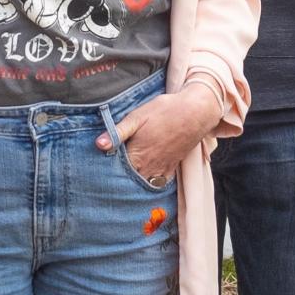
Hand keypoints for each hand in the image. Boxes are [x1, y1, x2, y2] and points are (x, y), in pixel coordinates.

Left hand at [97, 82, 221, 185]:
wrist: (195, 112)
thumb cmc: (164, 111)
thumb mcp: (136, 117)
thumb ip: (117, 132)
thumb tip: (99, 144)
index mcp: (137, 155)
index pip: (116, 171)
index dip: (106, 169)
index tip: (99, 166)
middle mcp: (149, 166)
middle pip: (129, 179)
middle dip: (119, 178)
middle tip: (108, 174)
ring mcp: (162, 168)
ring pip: (144, 183)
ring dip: (135, 181)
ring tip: (125, 176)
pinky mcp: (172, 167)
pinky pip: (159, 182)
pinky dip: (150, 181)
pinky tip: (144, 175)